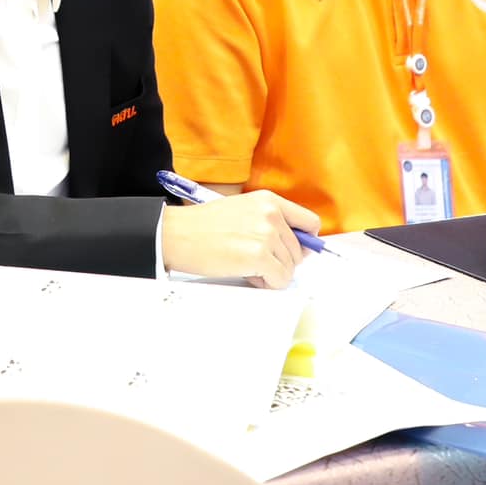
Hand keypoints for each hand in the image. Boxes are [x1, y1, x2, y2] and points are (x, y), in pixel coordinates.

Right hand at [158, 191, 320, 287]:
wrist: (175, 234)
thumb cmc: (202, 226)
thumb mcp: (242, 211)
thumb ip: (271, 223)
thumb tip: (299, 248)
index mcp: (269, 200)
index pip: (310, 223)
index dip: (305, 242)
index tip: (295, 251)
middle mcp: (271, 214)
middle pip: (300, 251)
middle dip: (281, 261)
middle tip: (254, 259)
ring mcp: (266, 234)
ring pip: (290, 269)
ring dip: (271, 273)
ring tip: (244, 263)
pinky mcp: (258, 256)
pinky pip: (280, 281)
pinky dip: (267, 284)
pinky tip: (246, 273)